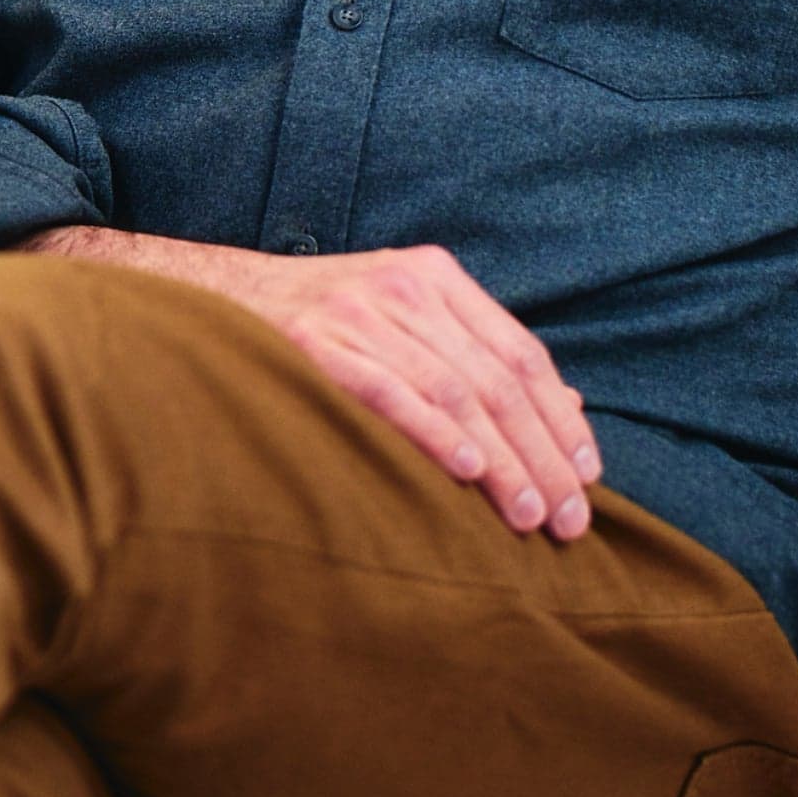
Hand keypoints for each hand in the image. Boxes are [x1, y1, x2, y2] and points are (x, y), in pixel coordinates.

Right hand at [18, 227, 601, 542]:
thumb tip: (570, 407)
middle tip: (568, 519)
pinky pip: (387, 391)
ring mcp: (357, 312)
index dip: (559, 418)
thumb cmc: (319, 326)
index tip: (587, 476)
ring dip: (501, 460)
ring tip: (528, 515)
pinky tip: (466, 471)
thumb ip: (479, 356)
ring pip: (453, 389)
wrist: (209, 300)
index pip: (520, 352)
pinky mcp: (314, 343)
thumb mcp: (405, 322)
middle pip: (496, 377)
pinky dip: (432, 431)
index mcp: (436, 277)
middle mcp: (404, 287)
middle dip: (540, 453)